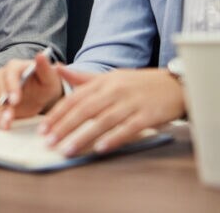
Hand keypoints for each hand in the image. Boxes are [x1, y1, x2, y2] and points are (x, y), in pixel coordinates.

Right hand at [0, 53, 62, 129]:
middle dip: (2, 103)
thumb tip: (41, 55)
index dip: (11, 87)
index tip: (15, 100)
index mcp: (15, 67)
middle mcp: (3, 77)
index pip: (10, 74)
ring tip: (4, 125)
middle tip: (9, 117)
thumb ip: (45, 67)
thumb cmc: (46, 83)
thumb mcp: (50, 77)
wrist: (42, 94)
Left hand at [40, 67, 183, 156]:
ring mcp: (132, 102)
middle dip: (65, 126)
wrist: (175, 85)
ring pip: (103, 121)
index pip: (76, 97)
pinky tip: (100, 148)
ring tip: (67, 150)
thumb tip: (58, 69)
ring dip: (84, 136)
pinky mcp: (147, 115)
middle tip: (49, 142)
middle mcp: (116, 90)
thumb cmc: (140, 84)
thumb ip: (84, 78)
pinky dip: (114, 138)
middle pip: (86, 109)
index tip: (44, 129)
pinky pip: (128, 128)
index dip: (58, 113)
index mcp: (105, 81)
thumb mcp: (112, 77)